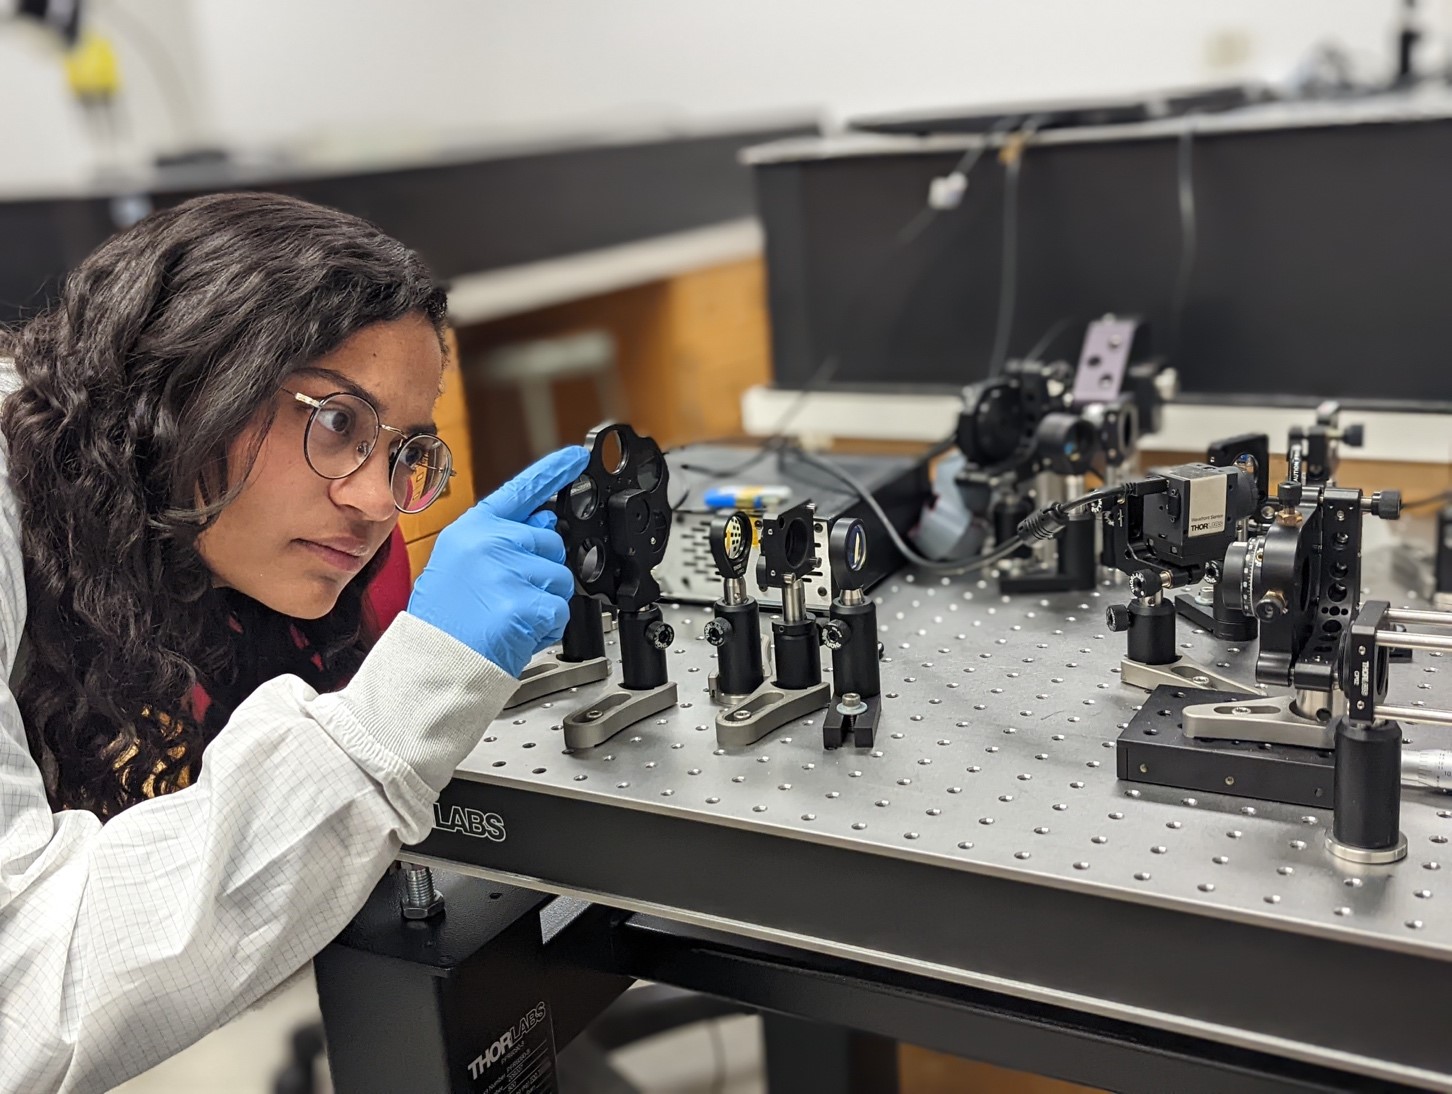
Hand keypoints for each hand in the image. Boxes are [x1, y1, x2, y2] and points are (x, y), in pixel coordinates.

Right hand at [408, 446, 588, 675]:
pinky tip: (517, 632)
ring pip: (560, 579)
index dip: (554, 471)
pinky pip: (558, 610)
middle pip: (551, 544)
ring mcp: (507, 571)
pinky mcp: (523, 602)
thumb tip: (542, 521)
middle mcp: (489, 542)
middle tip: (508, 596)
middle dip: (541, 573)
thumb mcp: (461, 565)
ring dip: (544, 603)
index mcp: (472, 529)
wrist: (433, 662)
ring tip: (508, 616)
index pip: (521, 491)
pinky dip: (545, 627)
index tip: (578, 456)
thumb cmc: (445, 621)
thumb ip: (501, 540)